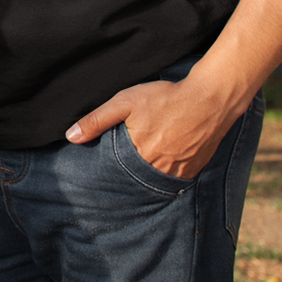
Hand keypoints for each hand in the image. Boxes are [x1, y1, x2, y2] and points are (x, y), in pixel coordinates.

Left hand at [65, 75, 238, 178]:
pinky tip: (159, 163)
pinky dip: (164, 175)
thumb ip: (97, 120)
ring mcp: (179, 174)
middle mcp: (159, 170)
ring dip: (144, 178)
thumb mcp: (125, 102)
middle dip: (124, 178)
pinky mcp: (194, 171)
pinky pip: (173, 180)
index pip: (114, 174)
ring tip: (137, 169)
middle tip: (117, 173)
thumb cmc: (165, 98)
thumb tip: (71, 136)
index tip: (96, 176)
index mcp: (139, 156)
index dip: (106, 174)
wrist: (210, 99)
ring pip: (154, 183)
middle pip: (134, 181)